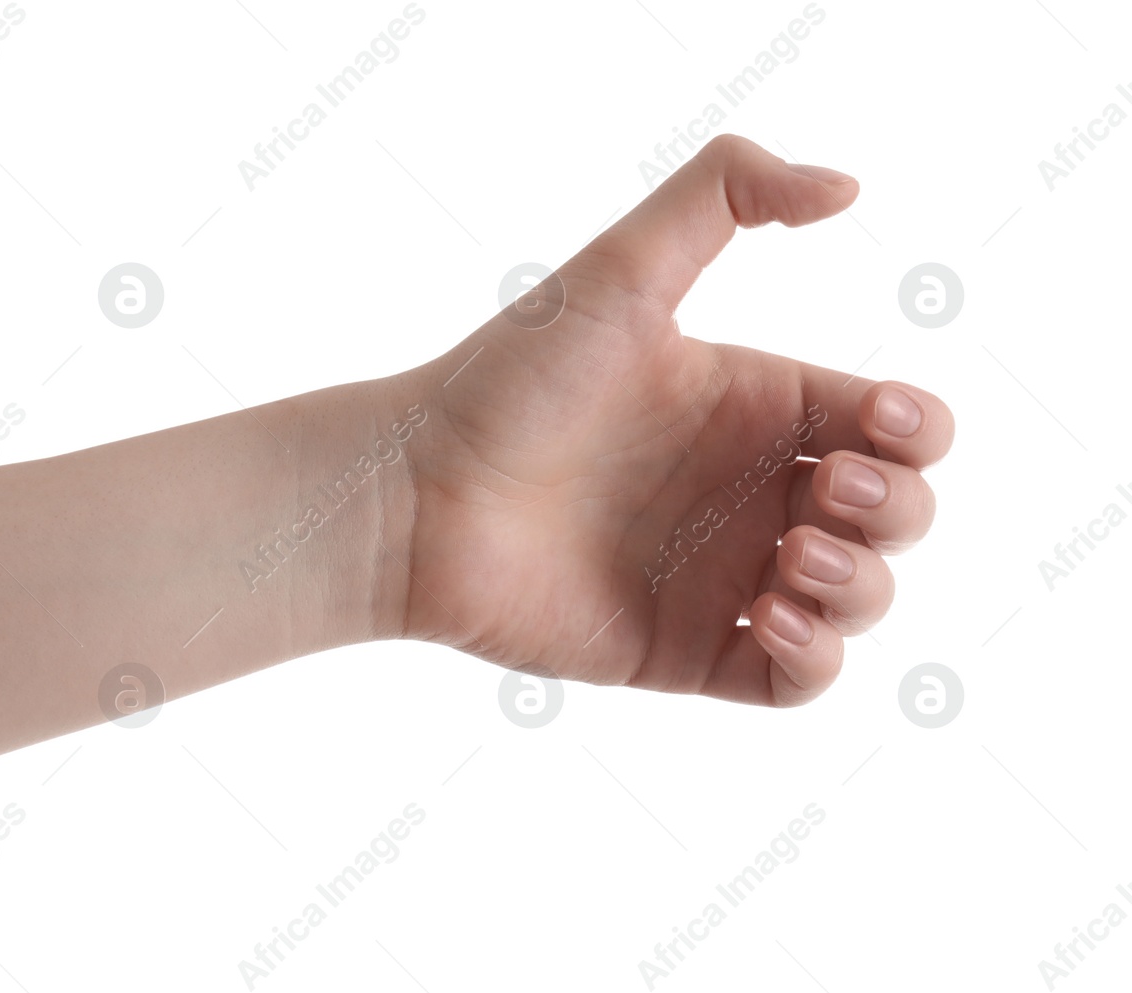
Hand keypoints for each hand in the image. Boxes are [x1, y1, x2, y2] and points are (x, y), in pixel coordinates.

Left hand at [393, 135, 953, 705]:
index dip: (914, 430)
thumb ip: (725, 193)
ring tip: (790, 561)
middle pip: (896, 514)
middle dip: (898, 509)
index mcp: (751, 406)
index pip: (888, 425)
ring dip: (861, 586)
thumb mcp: (620, 271)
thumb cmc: (508, 380)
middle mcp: (747, 492)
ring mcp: (720, 577)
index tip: (874, 425)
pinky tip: (766, 619)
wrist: (414, 497)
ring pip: (859, 599)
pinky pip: (796, 680)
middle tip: (826, 496)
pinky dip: (816, 660)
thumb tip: (847, 186)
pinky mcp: (687, 652)